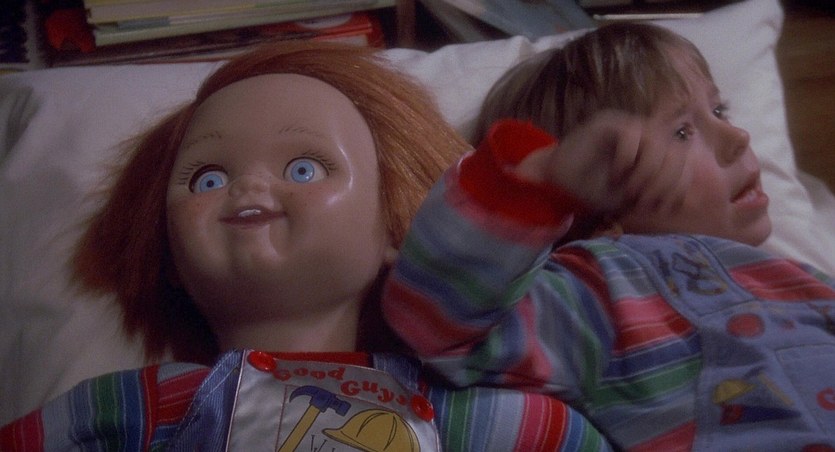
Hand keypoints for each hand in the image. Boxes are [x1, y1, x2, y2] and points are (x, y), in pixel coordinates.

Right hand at [514, 110, 688, 215]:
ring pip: (657, 142)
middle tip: (642, 200)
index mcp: (655, 149)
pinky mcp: (608, 122)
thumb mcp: (632, 197)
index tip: (658, 206)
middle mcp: (645, 133)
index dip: (677, 185)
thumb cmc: (594, 190)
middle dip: (662, 182)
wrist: (557, 184)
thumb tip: (686, 198)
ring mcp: (626, 125)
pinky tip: (616, 174)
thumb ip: (658, 193)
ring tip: (629, 189)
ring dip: (647, 172)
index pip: (683, 161)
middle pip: (676, 151)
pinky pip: (631, 136)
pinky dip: (627, 159)